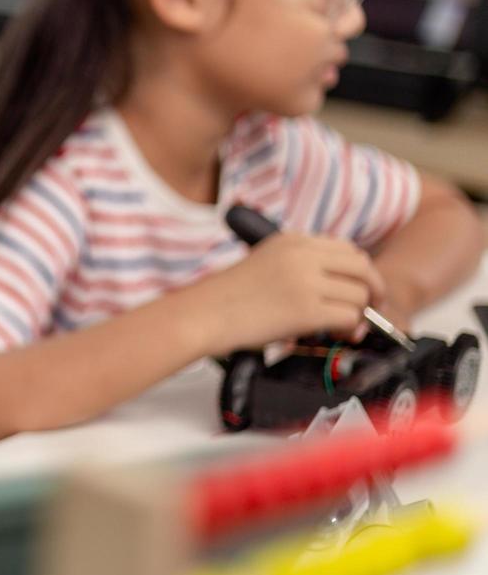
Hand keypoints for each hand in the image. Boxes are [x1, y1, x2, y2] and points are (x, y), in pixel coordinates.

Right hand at [197, 232, 386, 353]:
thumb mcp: (264, 262)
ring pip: (360, 294)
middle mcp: (302, 255)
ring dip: (357, 313)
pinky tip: (335, 334)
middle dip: (371, 289)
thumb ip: (300, 264)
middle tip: (366, 308)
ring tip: (341, 326)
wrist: (203, 315)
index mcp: (292, 240)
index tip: (357, 288)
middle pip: (362, 267)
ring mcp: (306, 281)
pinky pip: (349, 317)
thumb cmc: (226, 297)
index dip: (358, 272)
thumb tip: (337, 286)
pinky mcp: (307, 310)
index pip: (347, 249)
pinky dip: (348, 328)